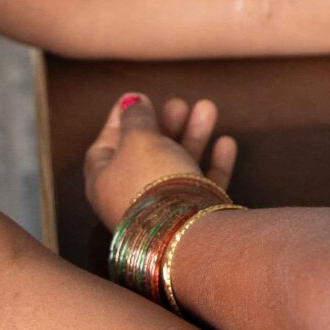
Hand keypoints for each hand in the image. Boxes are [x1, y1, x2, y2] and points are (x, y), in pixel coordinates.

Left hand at [84, 94, 238, 228]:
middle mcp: (130, 197)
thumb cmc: (149, 179)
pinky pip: (201, 187)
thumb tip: (130, 101)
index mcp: (103, 180)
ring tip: (208, 107)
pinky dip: (214, 163)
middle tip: (179, 104)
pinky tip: (226, 142)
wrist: (182, 231)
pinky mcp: (191, 220)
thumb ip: (136, 117)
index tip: (134, 98)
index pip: (105, 145)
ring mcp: (161, 210)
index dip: (118, 120)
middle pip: (146, 154)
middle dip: (164, 126)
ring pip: (177, 166)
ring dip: (192, 136)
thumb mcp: (139, 138)